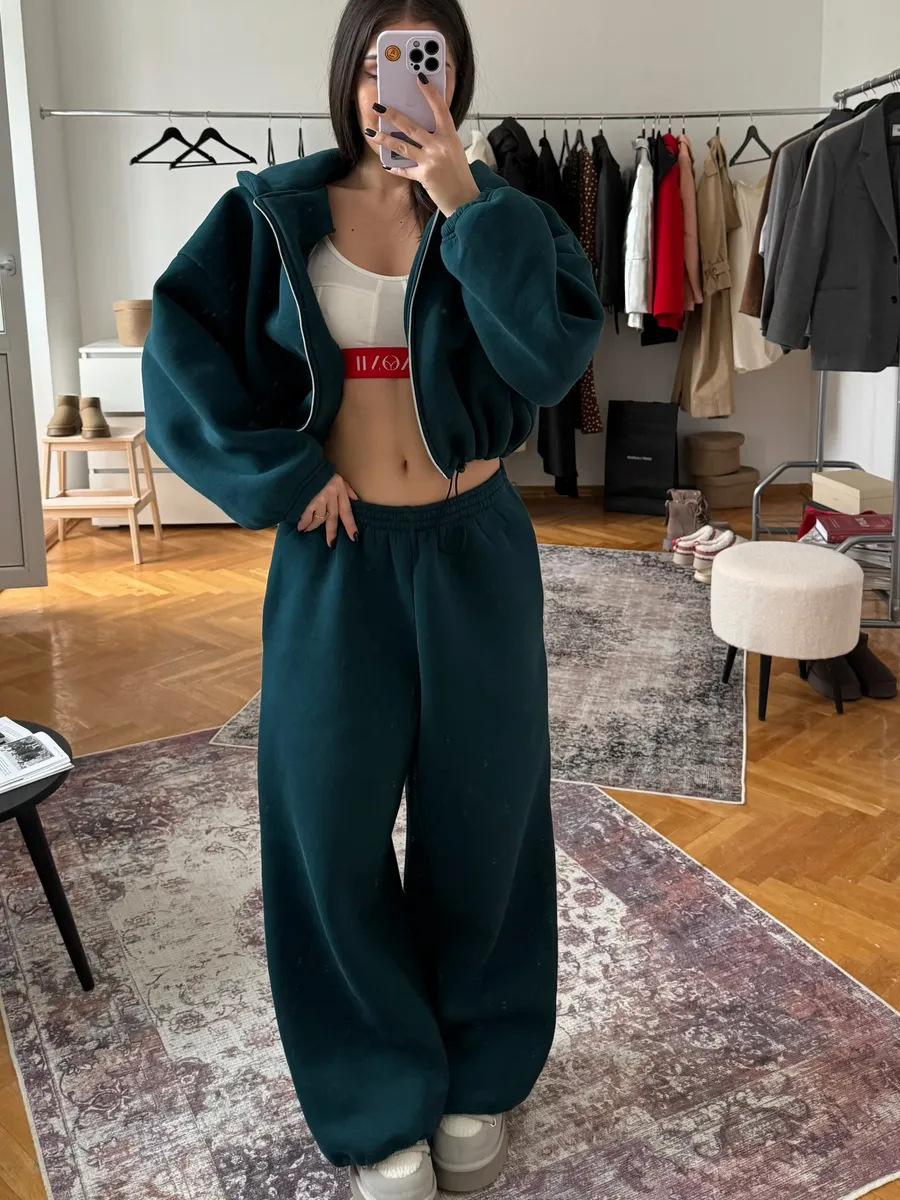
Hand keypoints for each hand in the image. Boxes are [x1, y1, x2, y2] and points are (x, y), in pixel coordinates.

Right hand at [297, 474, 358, 545]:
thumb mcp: (337, 477)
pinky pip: (306, 517)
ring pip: (319, 519)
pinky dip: (303, 522)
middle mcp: (330, 496)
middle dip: (331, 533)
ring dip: (313, 526)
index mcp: (339, 490)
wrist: (302, 463)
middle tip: (331, 544)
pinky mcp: (305, 501)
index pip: (347, 511)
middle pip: (333, 519)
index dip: (350, 525)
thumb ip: (347, 489)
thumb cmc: (320, 471)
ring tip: (307, 530)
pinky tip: (300, 526)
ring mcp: (318, 499)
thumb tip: (357, 501)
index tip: (354, 537)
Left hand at [366, 77, 480, 217]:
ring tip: (371, 132)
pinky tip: (387, 164)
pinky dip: (395, 168)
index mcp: (450, 136)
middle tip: (378, 107)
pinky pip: (405, 170)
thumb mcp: (454, 150)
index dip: (430, 93)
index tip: (420, 78)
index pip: (440, 109)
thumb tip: (421, 128)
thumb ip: (440, 138)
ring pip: (402, 146)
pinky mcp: (424, 176)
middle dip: (392, 115)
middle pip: (411, 126)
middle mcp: (440, 146)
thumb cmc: (460, 174)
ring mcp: (431, 161)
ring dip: (384, 139)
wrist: (465, 199)